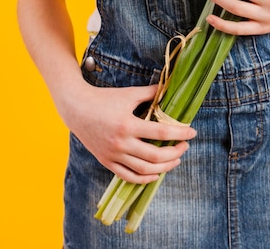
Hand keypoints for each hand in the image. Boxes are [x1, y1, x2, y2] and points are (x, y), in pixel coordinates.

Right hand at [66, 83, 196, 183]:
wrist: (77, 109)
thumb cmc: (104, 99)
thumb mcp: (128, 94)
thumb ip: (150, 93)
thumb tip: (169, 89)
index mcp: (128, 124)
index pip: (161, 131)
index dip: (180, 133)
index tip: (192, 132)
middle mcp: (121, 143)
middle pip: (155, 155)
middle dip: (175, 152)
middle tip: (185, 145)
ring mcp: (114, 155)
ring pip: (144, 169)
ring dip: (164, 167)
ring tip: (176, 159)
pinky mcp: (107, 162)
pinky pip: (129, 177)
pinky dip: (145, 178)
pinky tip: (156, 173)